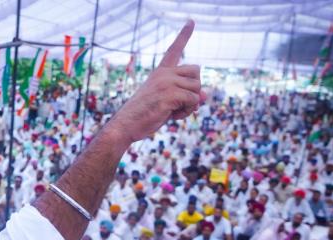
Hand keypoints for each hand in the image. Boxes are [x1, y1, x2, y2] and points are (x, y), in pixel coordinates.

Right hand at [108, 21, 201, 143]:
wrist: (126, 125)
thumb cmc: (145, 115)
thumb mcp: (168, 103)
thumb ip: (186, 96)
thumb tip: (206, 95)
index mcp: (161, 72)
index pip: (174, 49)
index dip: (184, 34)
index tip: (191, 21)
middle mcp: (164, 73)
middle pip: (196, 71)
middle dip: (195, 88)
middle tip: (182, 102)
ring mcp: (166, 82)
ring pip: (197, 87)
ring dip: (191, 103)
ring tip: (175, 111)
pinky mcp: (170, 95)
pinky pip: (193, 100)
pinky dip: (188, 111)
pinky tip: (173, 115)